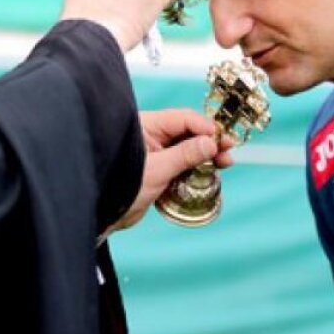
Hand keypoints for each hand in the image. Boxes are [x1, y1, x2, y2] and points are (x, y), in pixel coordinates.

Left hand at [110, 108, 235, 231]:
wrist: (104, 214)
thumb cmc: (121, 187)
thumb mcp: (157, 170)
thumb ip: (185, 155)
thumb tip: (211, 142)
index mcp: (147, 126)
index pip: (183, 119)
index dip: (205, 127)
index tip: (221, 138)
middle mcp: (152, 135)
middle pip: (188, 132)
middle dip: (210, 141)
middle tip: (229, 149)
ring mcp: (156, 153)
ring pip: (188, 148)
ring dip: (207, 155)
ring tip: (225, 162)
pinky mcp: (159, 170)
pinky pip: (183, 164)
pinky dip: (197, 167)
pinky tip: (212, 172)